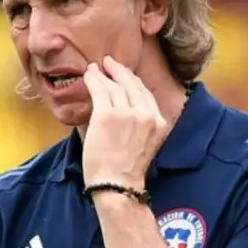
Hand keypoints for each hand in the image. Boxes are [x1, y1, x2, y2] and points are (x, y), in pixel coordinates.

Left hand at [80, 56, 168, 188]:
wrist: (117, 185)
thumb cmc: (125, 171)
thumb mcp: (144, 144)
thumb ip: (140, 125)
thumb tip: (126, 110)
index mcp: (158, 122)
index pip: (145, 94)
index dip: (133, 81)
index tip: (123, 74)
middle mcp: (146, 114)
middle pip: (132, 85)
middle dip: (119, 71)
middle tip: (108, 62)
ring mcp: (127, 113)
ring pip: (115, 86)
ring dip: (104, 74)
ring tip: (95, 68)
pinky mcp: (107, 114)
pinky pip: (100, 90)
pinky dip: (94, 79)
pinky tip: (89, 74)